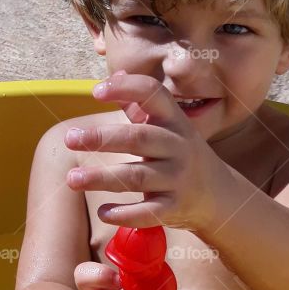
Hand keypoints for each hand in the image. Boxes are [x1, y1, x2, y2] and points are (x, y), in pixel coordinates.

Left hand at [63, 71, 221, 230]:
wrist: (218, 195)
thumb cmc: (180, 155)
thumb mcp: (169, 127)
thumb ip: (141, 105)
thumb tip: (114, 75)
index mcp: (175, 121)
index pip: (154, 94)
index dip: (126, 89)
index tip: (96, 92)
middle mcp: (179, 147)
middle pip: (138, 138)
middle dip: (101, 138)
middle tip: (70, 138)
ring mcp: (178, 178)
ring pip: (136, 177)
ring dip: (102, 178)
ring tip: (72, 179)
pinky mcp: (174, 207)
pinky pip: (147, 212)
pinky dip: (124, 213)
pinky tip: (103, 212)